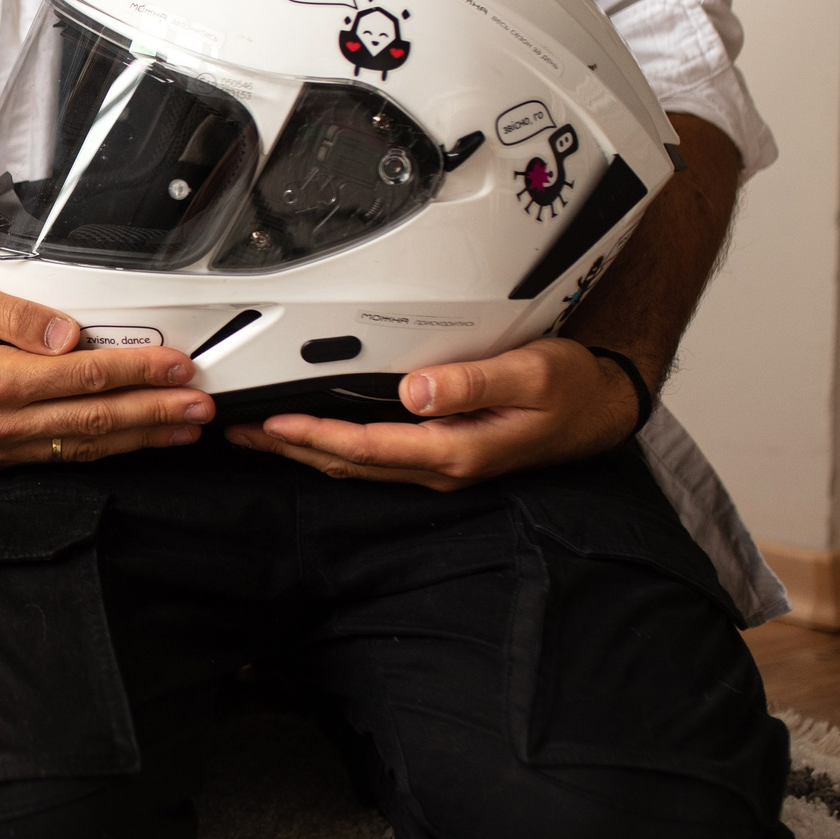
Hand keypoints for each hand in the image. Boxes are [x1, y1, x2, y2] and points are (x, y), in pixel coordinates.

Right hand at [0, 276, 213, 467]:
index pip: (82, 377)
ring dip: (140, 438)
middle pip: (92, 421)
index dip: (136, 371)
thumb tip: (68, 333)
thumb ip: (16, 312)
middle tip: (200, 407)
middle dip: (154, 412)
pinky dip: (104, 451)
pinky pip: (59, 458)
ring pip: (82, 448)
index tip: (176, 366)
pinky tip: (133, 442)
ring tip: (183, 429)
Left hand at [224, 336, 637, 489]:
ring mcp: (438, 464)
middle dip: (291, 449)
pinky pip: (373, 457)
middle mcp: (441, 464)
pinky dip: (332, 447)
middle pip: (348, 463)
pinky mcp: (439, 454)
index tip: (274, 423)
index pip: (367, 448)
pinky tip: (309, 435)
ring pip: (356, 465)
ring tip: (258, 434)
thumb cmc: (570, 389)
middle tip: (239, 431)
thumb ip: (472, 381)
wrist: (599, 407)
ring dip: (304, 451)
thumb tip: (418, 390)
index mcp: (456, 450)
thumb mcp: (530, 373)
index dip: (315, 437)